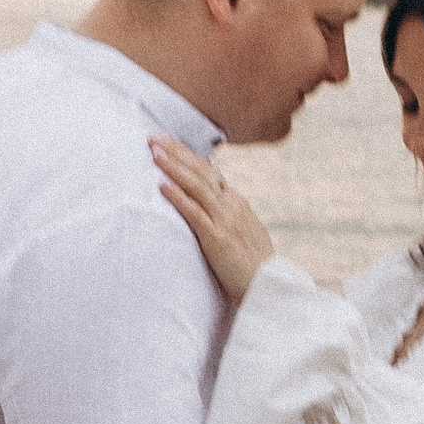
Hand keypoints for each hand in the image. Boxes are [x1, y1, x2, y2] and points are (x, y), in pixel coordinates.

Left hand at [151, 137, 275, 302]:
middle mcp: (232, 204)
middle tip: (153, 137)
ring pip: (197, 186)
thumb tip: (210, 206)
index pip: (209, 171)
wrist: (269, 286)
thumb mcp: (242, 231)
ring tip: (154, 153)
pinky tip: (161, 185)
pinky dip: (177, 197)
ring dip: (174, 167)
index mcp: (237, 201)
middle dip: (177, 152)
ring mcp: (226, 220)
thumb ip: (226, 216)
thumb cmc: (253, 265)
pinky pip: (194, 213)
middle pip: (202, 171)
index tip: (168, 143)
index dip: (187, 156)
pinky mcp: (217, 238)